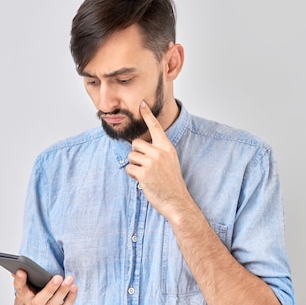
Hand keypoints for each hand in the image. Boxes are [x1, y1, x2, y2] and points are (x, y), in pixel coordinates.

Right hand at [13, 270, 77, 304]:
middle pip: (41, 298)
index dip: (20, 280)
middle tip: (58, 277)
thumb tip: (17, 267)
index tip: (21, 271)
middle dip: (50, 288)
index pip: (20, 287)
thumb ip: (22, 278)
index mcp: (24, 295)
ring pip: (55, 302)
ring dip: (63, 291)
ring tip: (69, 279)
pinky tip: (74, 287)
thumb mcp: (25, 288)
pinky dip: (71, 297)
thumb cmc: (32, 296)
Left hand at [125, 101, 191, 220]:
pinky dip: (133, 176)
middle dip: (137, 155)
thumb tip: (139, 146)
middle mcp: (159, 152)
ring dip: (134, 166)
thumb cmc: (171, 182)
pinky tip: (143, 181)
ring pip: (131, 156)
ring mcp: (152, 162)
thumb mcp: (169, 161)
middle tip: (147, 167)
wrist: (176, 201)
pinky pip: (129, 169)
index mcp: (167, 147)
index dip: (147, 115)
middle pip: (135, 144)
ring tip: (146, 175)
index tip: (142, 103)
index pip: (156, 128)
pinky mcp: (144, 173)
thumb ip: (158, 151)